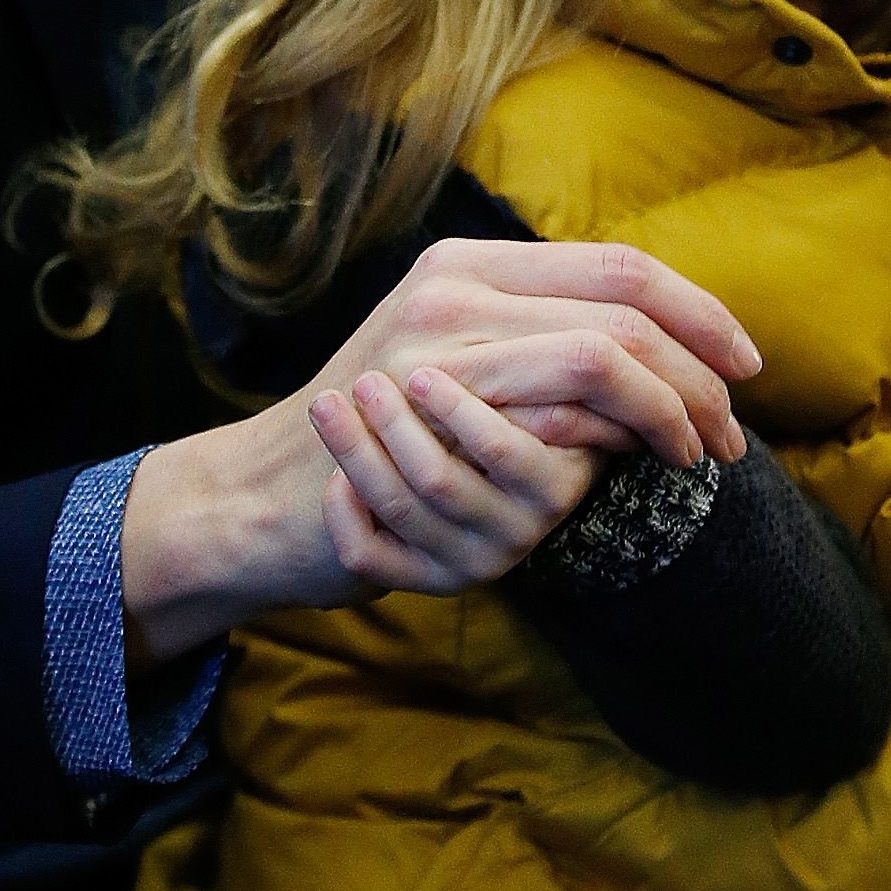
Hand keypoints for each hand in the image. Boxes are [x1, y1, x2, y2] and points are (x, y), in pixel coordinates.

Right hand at [120, 238, 756, 663]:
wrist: (269, 492)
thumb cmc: (378, 439)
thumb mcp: (455, 360)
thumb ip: (534, 338)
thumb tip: (659, 353)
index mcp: (469, 264)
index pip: (618, 264)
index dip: (697, 311)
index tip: (744, 362)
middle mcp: (455, 288)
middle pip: (625, 303)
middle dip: (699, 367)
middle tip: (731, 427)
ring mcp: (441, 345)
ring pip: (603, 351)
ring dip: (672, 407)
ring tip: (700, 450)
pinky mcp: (433, 410)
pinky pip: (556, 409)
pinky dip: (619, 437)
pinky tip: (642, 463)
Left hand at [307, 366, 597, 593]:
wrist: (445, 454)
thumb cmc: (483, 382)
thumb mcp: (521, 363)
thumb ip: (530, 339)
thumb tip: (543, 310)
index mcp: (564, 463)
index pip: (508, 451)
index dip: (459, 415)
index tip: (417, 371)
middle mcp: (532, 517)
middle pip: (445, 480)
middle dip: (396, 428)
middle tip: (365, 381)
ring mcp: (486, 553)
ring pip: (405, 508)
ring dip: (358, 452)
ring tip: (327, 404)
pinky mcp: (435, 579)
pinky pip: (375, 558)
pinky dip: (346, 514)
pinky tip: (336, 477)